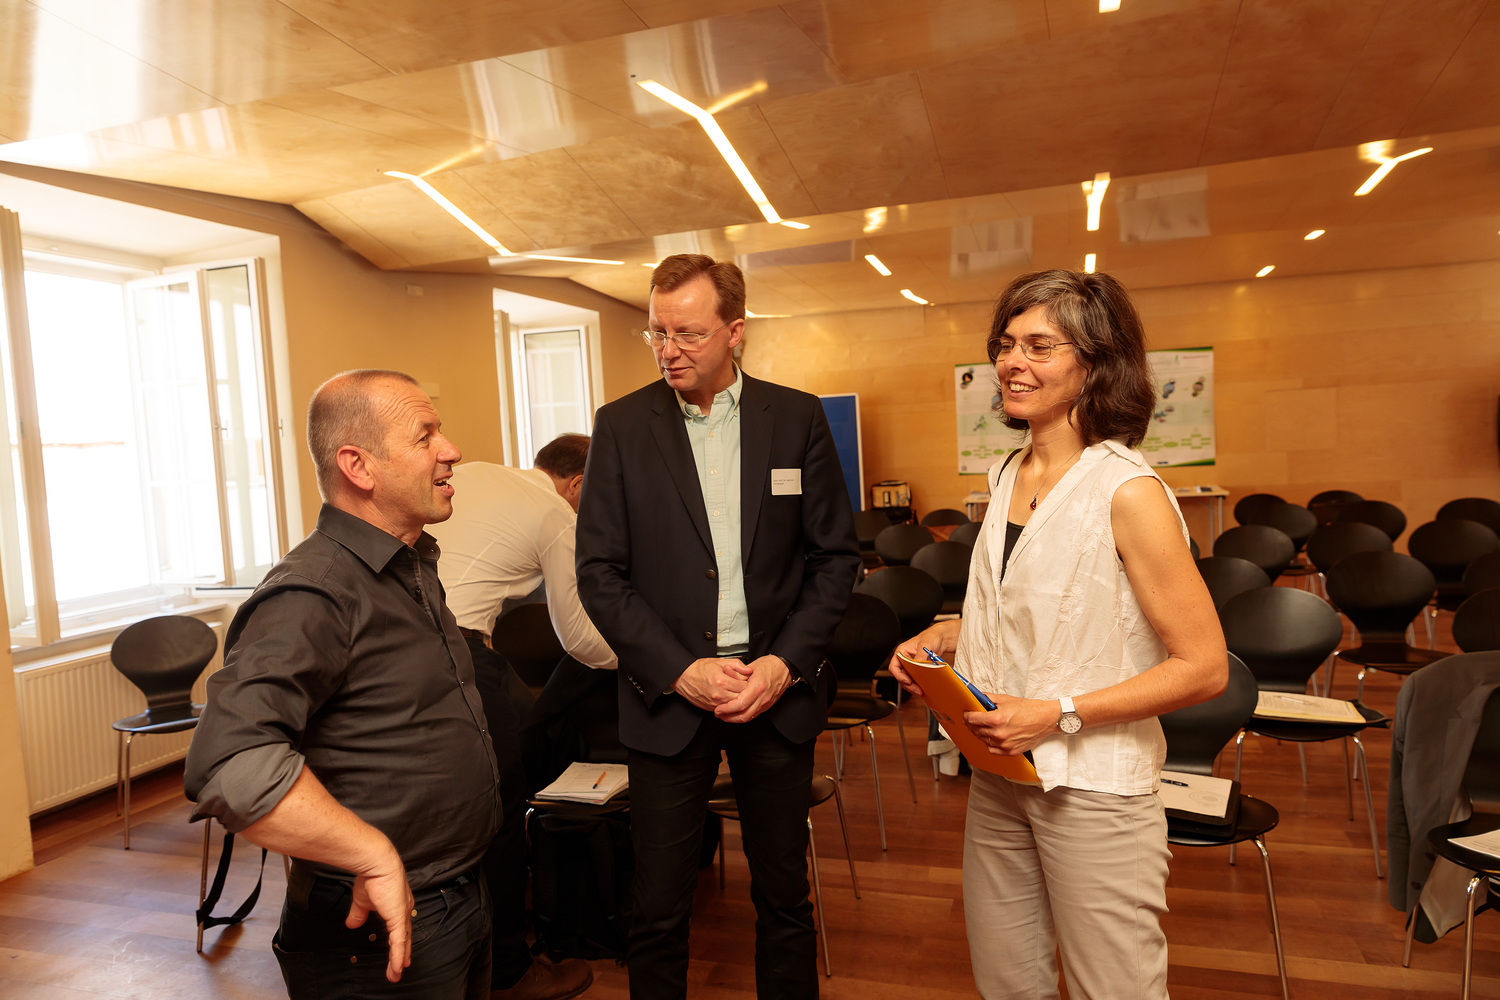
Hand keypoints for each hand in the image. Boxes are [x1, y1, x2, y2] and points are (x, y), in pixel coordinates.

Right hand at [345, 853, 414, 982]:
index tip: (400, 952)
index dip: (400, 940)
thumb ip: (359, 914)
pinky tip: (397, 968)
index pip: (399, 926)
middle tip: (402, 966)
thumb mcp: (362, 900)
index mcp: (397, 904)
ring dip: (399, 960)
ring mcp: (402, 914)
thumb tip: (352, 925)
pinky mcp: (399, 918)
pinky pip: (399, 942)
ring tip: (396, 974)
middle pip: (404, 937)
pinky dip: (397, 956)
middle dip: (403, 953)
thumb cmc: (371, 876)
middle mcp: (404, 910)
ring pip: (402, 943)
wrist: (377, 864)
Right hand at [672, 657, 749, 710]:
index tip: (745, 680)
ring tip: (735, 691)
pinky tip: (727, 696)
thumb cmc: (699, 669)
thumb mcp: (719, 661)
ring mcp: (715, 703)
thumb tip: (749, 670)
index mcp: (722, 681)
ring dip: (737, 699)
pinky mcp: (711, 708)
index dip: (747, 682)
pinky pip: (726, 709)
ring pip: (734, 706)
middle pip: (741, 697)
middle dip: (744, 692)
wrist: (683, 676)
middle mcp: (719, 694)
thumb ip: (737, 665)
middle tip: (742, 686)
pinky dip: (729, 704)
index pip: (745, 686)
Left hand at [714, 655, 793, 722]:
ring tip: (724, 715)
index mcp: (758, 687)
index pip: (740, 703)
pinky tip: (735, 713)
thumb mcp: (751, 666)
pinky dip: (742, 716)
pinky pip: (753, 715)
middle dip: (728, 717)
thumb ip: (737, 673)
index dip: (727, 708)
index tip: (718, 708)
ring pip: (748, 717)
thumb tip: (725, 673)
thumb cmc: (769, 666)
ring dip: (734, 719)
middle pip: (744, 715)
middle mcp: (762, 697)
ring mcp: (765, 703)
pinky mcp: (766, 706)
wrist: (784, 668)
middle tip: (718, 714)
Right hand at [887, 620, 961, 698]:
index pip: (894, 666)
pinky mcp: (918, 670)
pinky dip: (918, 685)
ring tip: (921, 691)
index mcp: (902, 651)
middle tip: (917, 690)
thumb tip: (917, 664)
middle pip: (901, 676)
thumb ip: (920, 655)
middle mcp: (905, 659)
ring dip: (913, 687)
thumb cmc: (931, 636)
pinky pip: (915, 679)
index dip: (899, 675)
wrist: (942, 638)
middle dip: (908, 685)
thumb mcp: (926, 644)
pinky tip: (924, 688)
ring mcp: (911, 665)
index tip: (907, 681)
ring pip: (908, 680)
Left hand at [963, 694, 1058, 756]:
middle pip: (976, 730)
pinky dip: (989, 743)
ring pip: (983, 740)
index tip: (966, 714)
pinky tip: (991, 736)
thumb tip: (976, 698)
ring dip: (980, 733)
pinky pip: (992, 749)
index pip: (972, 719)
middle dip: (971, 724)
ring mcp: (1004, 744)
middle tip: (971, 720)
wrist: (1045, 719)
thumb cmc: (1028, 709)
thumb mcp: (1006, 699)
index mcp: (996, 719)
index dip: (967, 716)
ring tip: (983, 727)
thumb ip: (988, 699)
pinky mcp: (1010, 751)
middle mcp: (999, 733)